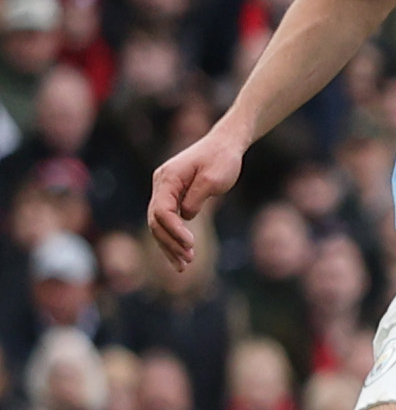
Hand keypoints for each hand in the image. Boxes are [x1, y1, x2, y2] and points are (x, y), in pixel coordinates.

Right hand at [146, 126, 249, 273]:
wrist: (225, 144)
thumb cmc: (222, 159)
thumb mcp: (214, 179)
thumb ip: (196, 199)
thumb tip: (185, 217)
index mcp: (167, 179)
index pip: (161, 211)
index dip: (174, 230)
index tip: (191, 244)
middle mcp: (161, 185)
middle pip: (156, 221)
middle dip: (170, 243)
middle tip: (188, 261)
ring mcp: (165, 191)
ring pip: (159, 224)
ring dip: (170, 245)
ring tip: (184, 265)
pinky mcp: (174, 196)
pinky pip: (169, 220)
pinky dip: (174, 237)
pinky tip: (182, 255)